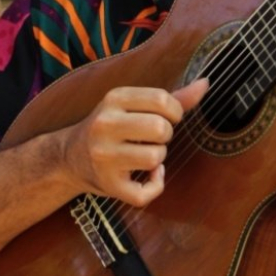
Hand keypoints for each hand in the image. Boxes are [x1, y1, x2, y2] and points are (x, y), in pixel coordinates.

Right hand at [60, 79, 207, 206]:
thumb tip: (205, 83)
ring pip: (155, 158)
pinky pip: (146, 191)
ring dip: (159, 159)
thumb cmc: (111, 127)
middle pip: (161, 129)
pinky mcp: (108, 184)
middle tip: (153, 138)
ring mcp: (104, 156)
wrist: (69, 157)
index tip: (166, 118)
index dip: (174, 112)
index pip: (162, 100)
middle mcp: (105, 124)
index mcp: (113, 98)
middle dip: (166, 135)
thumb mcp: (132, 105)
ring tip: (145, 154)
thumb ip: (171, 97)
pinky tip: (148, 176)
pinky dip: (155, 185)